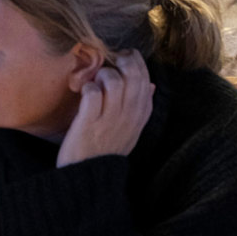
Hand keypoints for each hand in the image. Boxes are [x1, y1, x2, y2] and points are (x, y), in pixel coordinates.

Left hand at [57, 50, 154, 166]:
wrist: (89, 178)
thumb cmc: (107, 149)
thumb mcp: (132, 130)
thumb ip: (142, 107)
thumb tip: (151, 85)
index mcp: (141, 115)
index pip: (146, 78)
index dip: (136, 62)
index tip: (124, 57)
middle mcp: (129, 116)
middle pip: (133, 75)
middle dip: (122, 61)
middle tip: (110, 62)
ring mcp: (110, 120)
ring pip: (113, 81)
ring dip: (103, 74)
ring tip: (96, 80)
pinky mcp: (89, 124)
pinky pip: (92, 94)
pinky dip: (88, 88)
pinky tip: (84, 92)